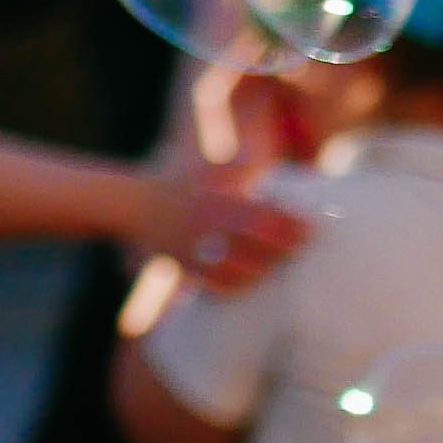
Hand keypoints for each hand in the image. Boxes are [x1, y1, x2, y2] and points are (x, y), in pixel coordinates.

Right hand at [142, 156, 311, 291]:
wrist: (132, 205)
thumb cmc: (176, 183)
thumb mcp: (204, 169)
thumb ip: (235, 166)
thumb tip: (261, 157)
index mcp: (214, 201)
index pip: (261, 214)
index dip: (289, 223)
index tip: (310, 228)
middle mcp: (206, 226)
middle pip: (254, 242)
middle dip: (283, 246)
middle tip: (303, 248)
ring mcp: (195, 249)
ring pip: (237, 267)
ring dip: (263, 270)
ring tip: (281, 268)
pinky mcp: (185, 266)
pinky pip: (214, 282)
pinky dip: (235, 285)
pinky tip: (252, 284)